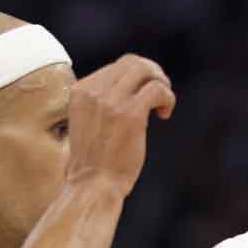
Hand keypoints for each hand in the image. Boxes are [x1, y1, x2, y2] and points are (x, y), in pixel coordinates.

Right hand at [65, 54, 175, 195]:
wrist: (92, 184)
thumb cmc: (92, 162)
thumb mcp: (86, 122)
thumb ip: (100, 102)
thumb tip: (129, 88)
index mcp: (79, 91)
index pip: (115, 67)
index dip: (135, 78)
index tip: (143, 96)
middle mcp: (93, 91)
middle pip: (132, 62)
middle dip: (152, 73)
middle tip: (160, 93)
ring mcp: (111, 101)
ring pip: (145, 70)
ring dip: (161, 83)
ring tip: (163, 103)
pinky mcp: (130, 114)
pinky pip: (157, 89)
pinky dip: (167, 98)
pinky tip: (165, 114)